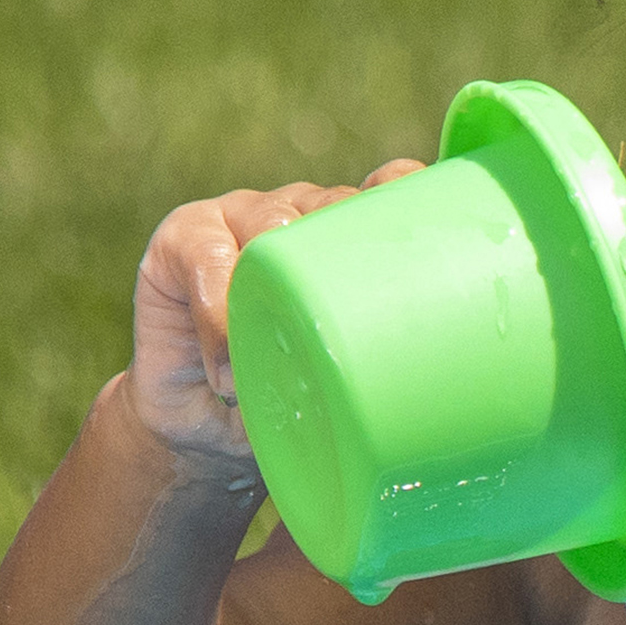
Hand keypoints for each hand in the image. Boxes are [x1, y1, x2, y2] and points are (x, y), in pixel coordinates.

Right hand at [128, 161, 423, 484]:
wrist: (201, 432)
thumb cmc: (287, 403)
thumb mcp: (339, 387)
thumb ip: (377, 365)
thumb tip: (440, 388)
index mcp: (349, 238)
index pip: (388, 192)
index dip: (409, 195)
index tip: (437, 223)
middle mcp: (301, 215)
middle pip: (336, 204)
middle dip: (349, 249)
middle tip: (355, 317)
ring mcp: (243, 217)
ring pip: (274, 222)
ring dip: (281, 288)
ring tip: (279, 362)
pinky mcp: (184, 237)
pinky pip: (209, 256)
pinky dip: (220, 314)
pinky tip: (228, 368)